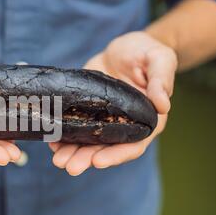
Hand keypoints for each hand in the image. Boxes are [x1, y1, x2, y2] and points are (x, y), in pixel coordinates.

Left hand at [49, 31, 176, 175]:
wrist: (123, 47)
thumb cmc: (146, 52)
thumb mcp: (159, 58)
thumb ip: (161, 80)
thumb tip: (164, 105)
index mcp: (145, 120)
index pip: (133, 145)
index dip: (116, 155)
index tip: (97, 161)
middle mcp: (123, 126)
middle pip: (106, 150)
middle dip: (86, 159)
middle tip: (68, 166)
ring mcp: (103, 121)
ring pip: (88, 144)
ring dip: (72, 154)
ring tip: (57, 160)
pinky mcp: (87, 112)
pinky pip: (75, 129)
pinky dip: (63, 137)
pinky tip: (52, 142)